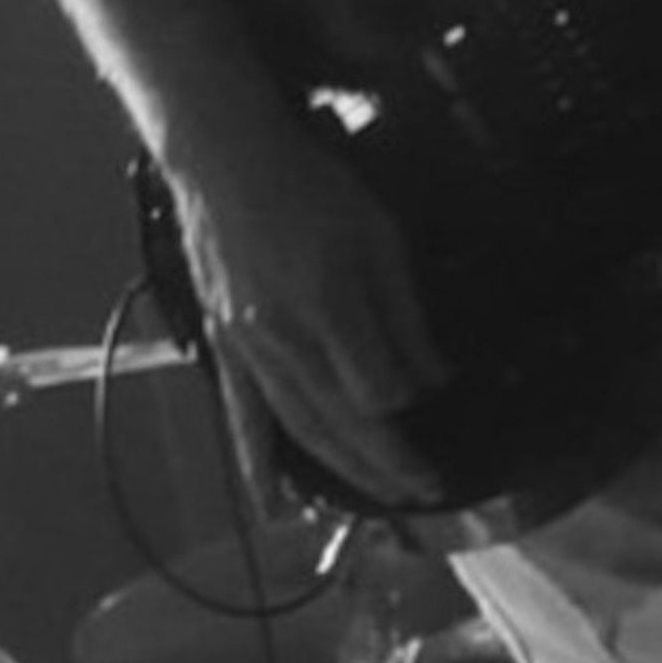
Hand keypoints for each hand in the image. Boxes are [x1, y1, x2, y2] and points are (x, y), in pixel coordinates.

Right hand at [161, 120, 450, 510]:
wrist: (225, 157)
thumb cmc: (311, 185)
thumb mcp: (378, 234)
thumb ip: (404, 315)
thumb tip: (432, 379)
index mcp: (329, 307)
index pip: (378, 390)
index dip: (409, 406)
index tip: (437, 404)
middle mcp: (285, 340)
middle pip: (344, 424)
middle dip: (390, 464)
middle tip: (430, 490)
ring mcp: (249, 349)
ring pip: (300, 429)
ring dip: (344, 471)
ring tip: (383, 498)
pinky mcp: (224, 348)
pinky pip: (242, 416)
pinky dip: (256, 464)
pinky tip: (273, 505)